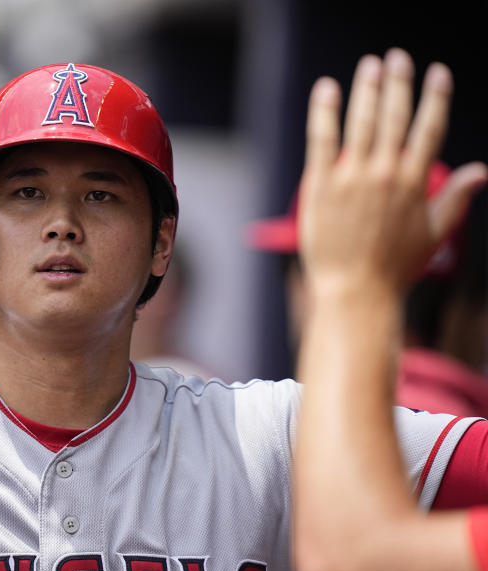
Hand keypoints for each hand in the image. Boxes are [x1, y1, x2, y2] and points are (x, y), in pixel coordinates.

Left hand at [299, 49, 485, 293]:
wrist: (355, 291)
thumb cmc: (394, 266)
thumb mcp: (434, 232)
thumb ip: (456, 198)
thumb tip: (481, 171)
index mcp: (414, 182)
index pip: (428, 129)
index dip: (435, 98)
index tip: (438, 73)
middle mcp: (385, 175)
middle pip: (394, 117)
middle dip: (398, 83)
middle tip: (397, 58)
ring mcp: (351, 179)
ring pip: (361, 123)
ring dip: (367, 89)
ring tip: (371, 64)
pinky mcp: (319, 185)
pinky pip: (322, 140)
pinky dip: (325, 112)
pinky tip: (327, 88)